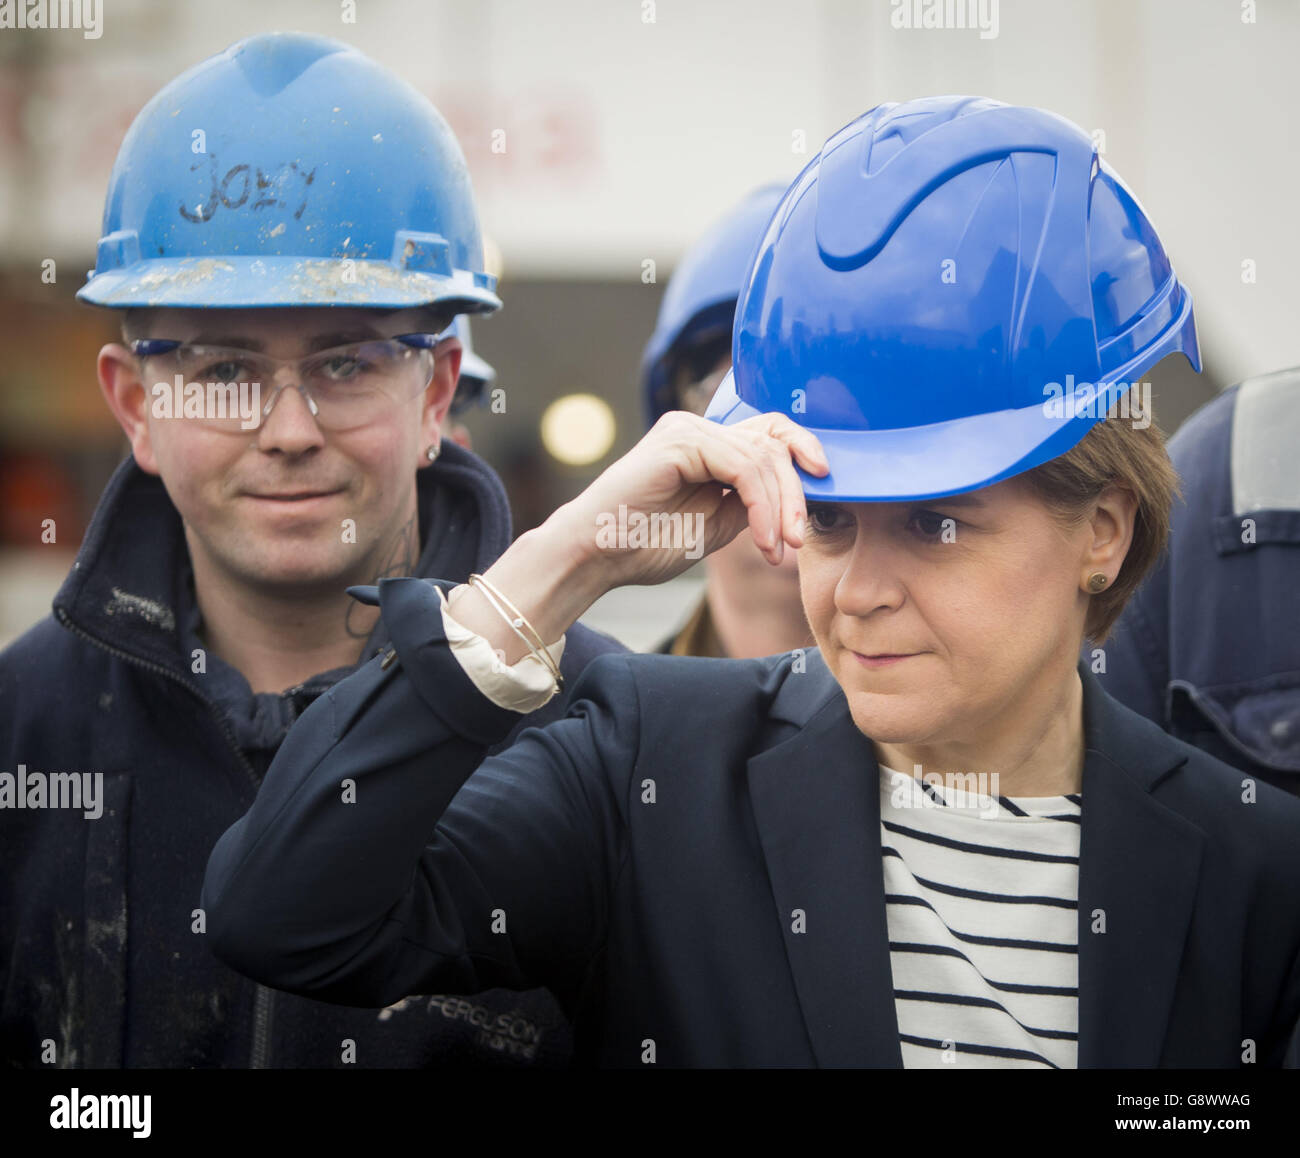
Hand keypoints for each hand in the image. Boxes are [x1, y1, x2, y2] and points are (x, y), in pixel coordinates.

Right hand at [543, 409, 829, 589]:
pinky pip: (743, 467)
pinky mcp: (680, 442)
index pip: (768, 431)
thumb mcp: (717, 522)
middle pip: (772, 442)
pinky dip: (761, 506)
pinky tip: (761, 541)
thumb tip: (794, 497)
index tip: (824, 483)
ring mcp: (686, 430)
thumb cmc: (645, 544)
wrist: (596, 556)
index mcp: (704, 443)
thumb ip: (750, 501)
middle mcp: (695, 427)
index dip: (803, 450)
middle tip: (798, 540)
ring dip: (779, 508)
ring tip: (776, 550)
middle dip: (795, 493)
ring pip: (762, 457)